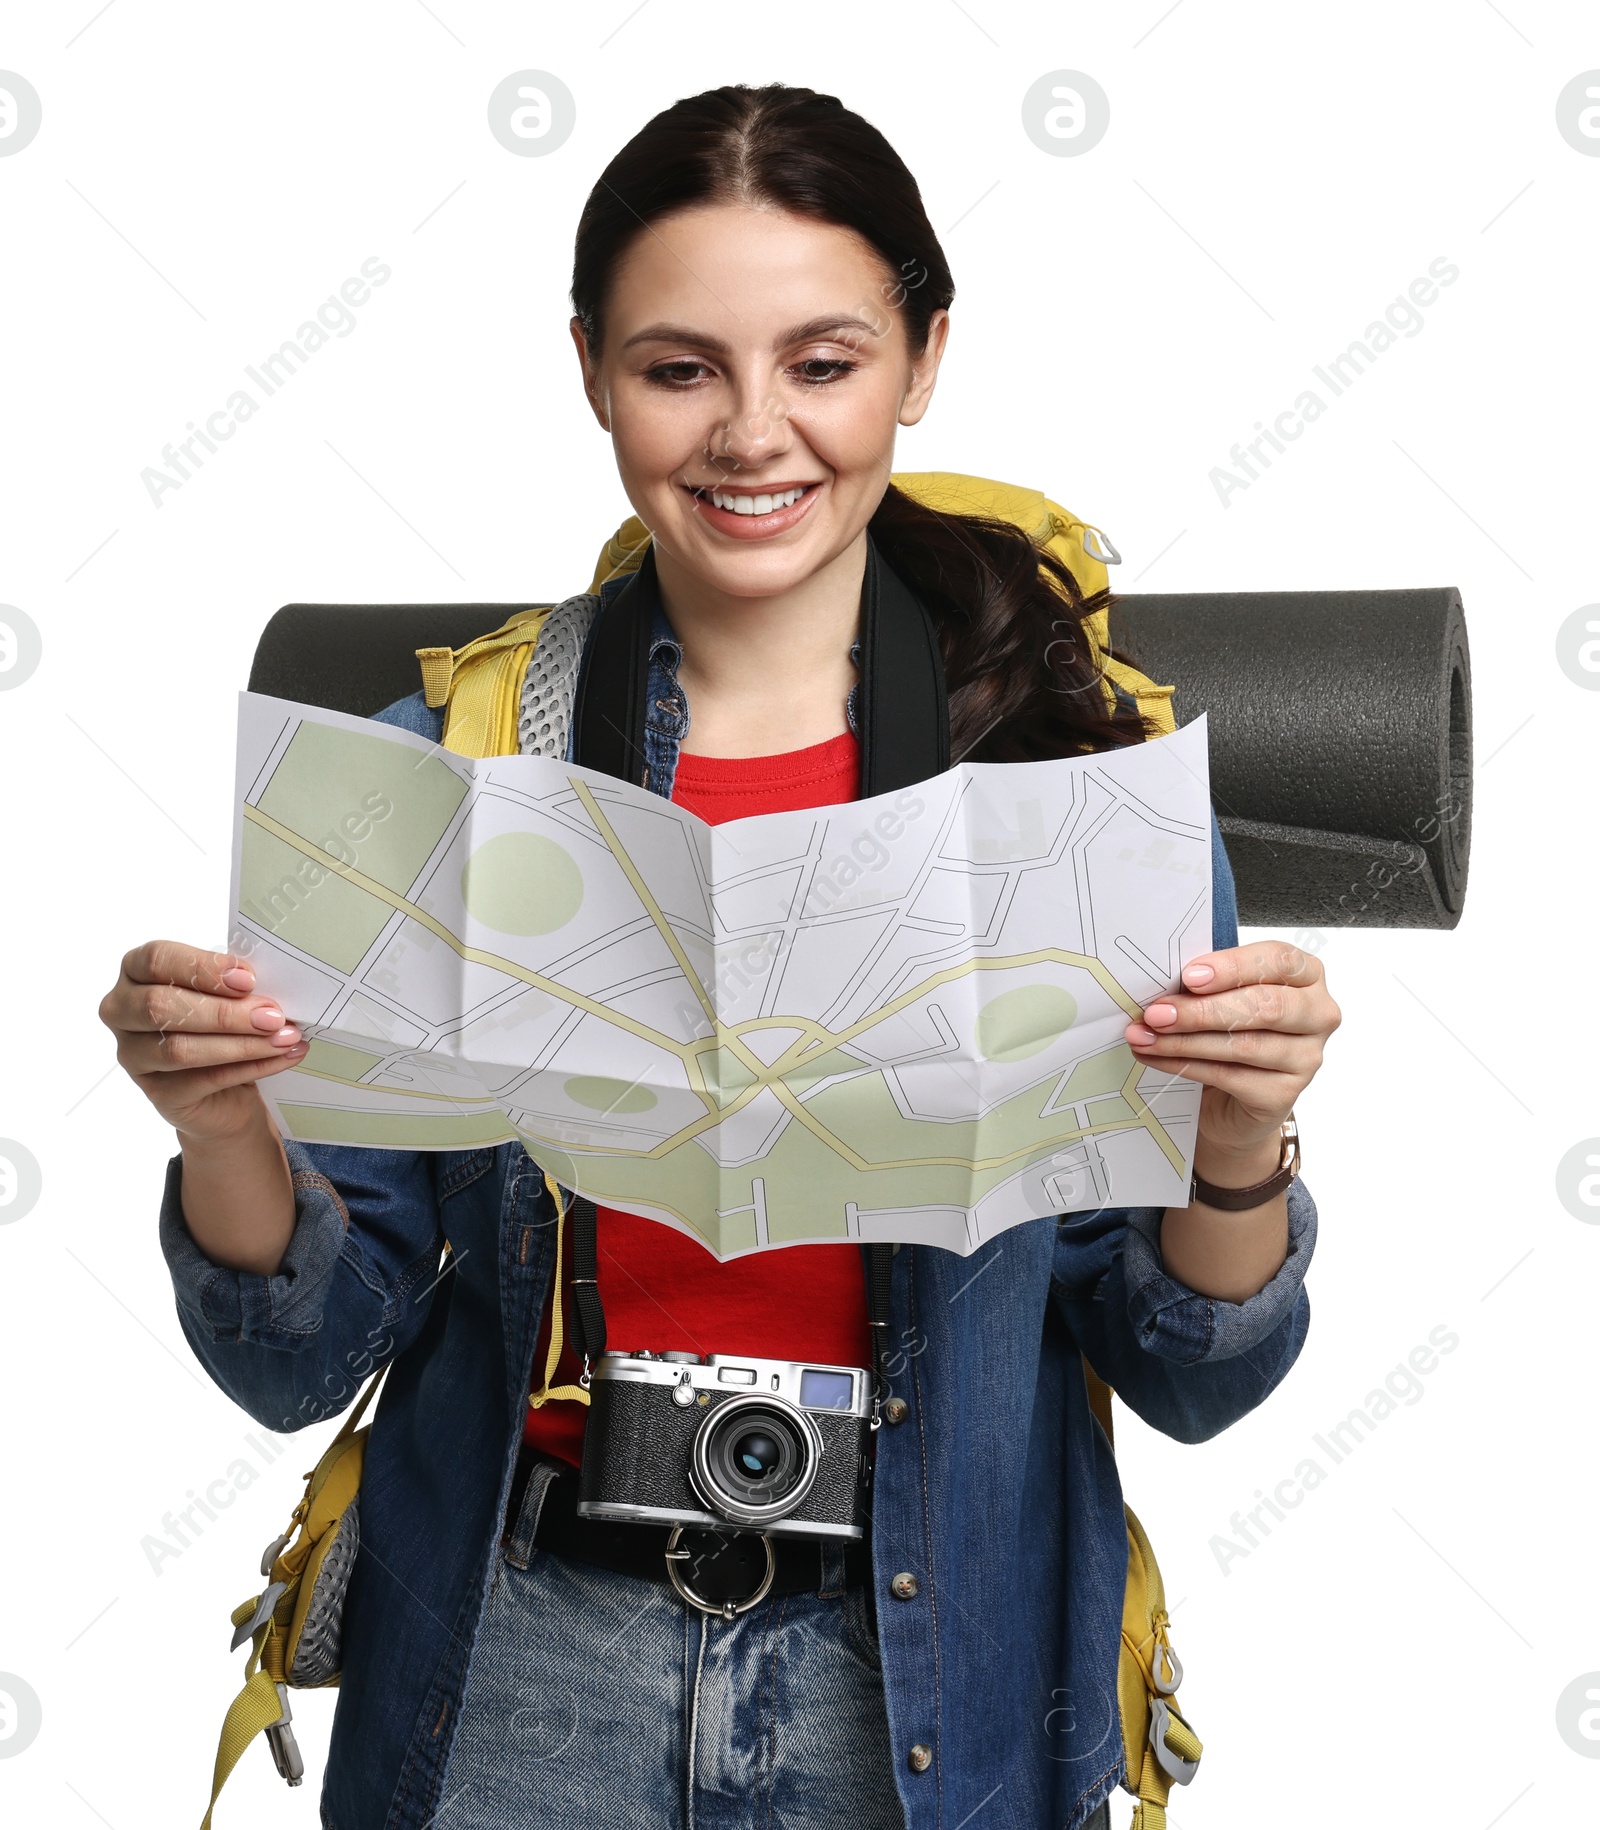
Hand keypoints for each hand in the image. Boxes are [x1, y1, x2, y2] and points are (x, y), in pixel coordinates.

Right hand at [99, 942, 308, 1141]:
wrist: (226, 1086)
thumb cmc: (221, 1023)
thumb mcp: (227, 993)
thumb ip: (234, 983)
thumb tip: (267, 985)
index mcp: (136, 971)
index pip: (156, 959)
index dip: (203, 968)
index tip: (248, 979)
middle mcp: (123, 1011)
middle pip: (161, 1007)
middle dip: (225, 1012)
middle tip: (273, 1016)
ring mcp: (133, 1056)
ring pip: (180, 1049)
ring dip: (242, 1043)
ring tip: (284, 1037)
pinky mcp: (158, 1093)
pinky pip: (204, 1079)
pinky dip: (251, 1067)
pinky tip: (283, 1057)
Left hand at [1124, 941, 1340, 1174]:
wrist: (1234, 1098)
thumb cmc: (1232, 1031)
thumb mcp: (1223, 996)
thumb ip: (1207, 983)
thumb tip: (1164, 981)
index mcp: (1306, 975)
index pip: (1279, 960)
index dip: (1232, 967)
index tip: (1189, 976)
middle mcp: (1317, 1014)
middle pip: (1265, 1006)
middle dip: (1202, 1009)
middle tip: (1157, 1012)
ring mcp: (1306, 1058)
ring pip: (1243, 1045)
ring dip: (1184, 1040)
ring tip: (1145, 1036)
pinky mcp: (1284, 1095)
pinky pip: (1229, 1076)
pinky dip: (1184, 1065)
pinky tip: (1156, 1057)